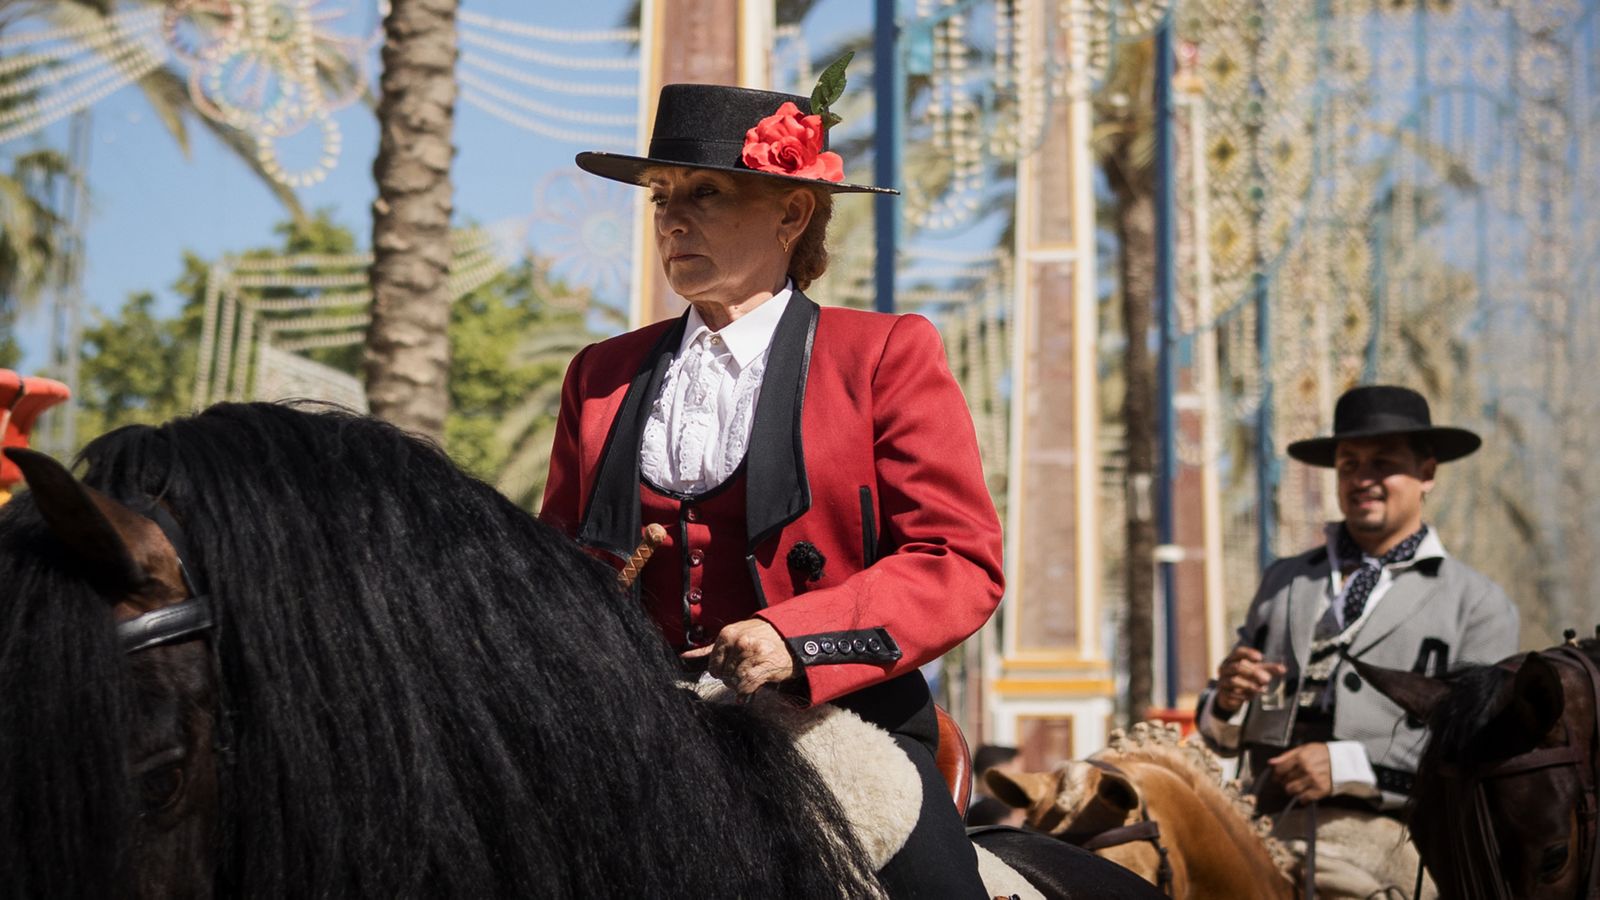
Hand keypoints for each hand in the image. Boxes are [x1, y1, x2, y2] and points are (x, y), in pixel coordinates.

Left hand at [680, 619, 795, 699]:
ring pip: (734, 682)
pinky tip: (756, 684)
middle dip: (734, 678)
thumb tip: (686, 656)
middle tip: (747, 671)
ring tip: (754, 674)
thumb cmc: (763, 637)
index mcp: (728, 634)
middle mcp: (738, 642)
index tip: (735, 668)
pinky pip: (745, 687)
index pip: (712, 665)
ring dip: (743, 684)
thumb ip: (712, 648)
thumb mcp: (737, 634)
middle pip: (723, 675)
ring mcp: (751, 654)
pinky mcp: (762, 666)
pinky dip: (749, 690)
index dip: (723, 672)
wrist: (793, 638)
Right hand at [1212, 645, 1286, 714]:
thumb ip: (1268, 669)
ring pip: (1234, 681)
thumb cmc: (1244, 678)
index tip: (1260, 658)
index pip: (1238, 652)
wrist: (1229, 694)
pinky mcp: (1223, 693)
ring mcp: (1222, 681)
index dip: (1248, 653)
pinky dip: (1244, 695)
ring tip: (1261, 689)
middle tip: (1267, 679)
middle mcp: (1225, 668)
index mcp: (1232, 659)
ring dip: (1249, 685)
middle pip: (1237, 667)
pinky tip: (1252, 696)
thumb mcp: (1256, 671)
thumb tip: (1283, 669)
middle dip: (1253, 673)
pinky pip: (1233, 693)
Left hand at [1267, 743, 1332, 802]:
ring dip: (1291, 790)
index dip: (1276, 774)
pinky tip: (1304, 794)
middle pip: (1285, 781)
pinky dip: (1302, 798)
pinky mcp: (1320, 790)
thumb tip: (1271, 763)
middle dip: (1284, 782)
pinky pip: (1304, 798)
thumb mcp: (1304, 749)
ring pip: (1292, 790)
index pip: (1279, 769)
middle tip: (1289, 781)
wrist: (1344, 761)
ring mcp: (1313, 780)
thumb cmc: (1322, 753)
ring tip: (1296, 787)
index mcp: (1300, 757)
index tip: (1278, 776)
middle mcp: (1306, 769)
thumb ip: (1286, 756)